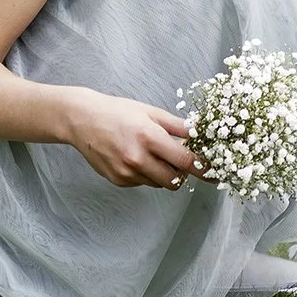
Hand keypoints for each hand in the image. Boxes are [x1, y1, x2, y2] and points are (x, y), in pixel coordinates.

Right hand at [68, 91, 199, 188]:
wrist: (83, 120)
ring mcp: (126, 172)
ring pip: (159, 183)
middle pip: (175, 180)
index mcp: (149, 137)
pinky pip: (143, 183)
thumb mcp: (151, 113)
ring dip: (164, 173)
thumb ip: (178, 126)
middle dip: (183, 173)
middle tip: (181, 160)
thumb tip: (200, 133)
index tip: (213, 171)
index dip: (202, 167)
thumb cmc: (118, 112)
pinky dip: (147, 174)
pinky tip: (138, 158)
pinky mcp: (118, 180)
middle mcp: (138, 158)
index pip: (185, 161)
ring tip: (154, 154)